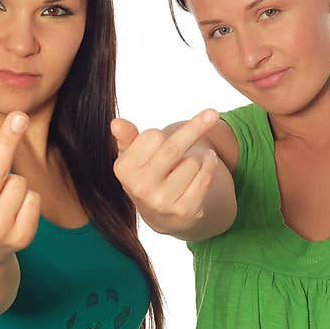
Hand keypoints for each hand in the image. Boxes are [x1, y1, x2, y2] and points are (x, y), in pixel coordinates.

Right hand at [111, 109, 220, 234]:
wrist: (162, 214)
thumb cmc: (147, 175)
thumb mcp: (133, 156)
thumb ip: (127, 137)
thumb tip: (117, 124)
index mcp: (124, 170)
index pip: (152, 136)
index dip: (159, 135)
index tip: (158, 140)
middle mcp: (141, 188)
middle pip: (173, 147)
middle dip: (196, 128)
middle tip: (212, 113)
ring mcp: (163, 201)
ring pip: (194, 161)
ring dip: (199, 155)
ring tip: (190, 162)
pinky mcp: (186, 210)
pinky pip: (207, 175)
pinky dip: (210, 165)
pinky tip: (204, 166)